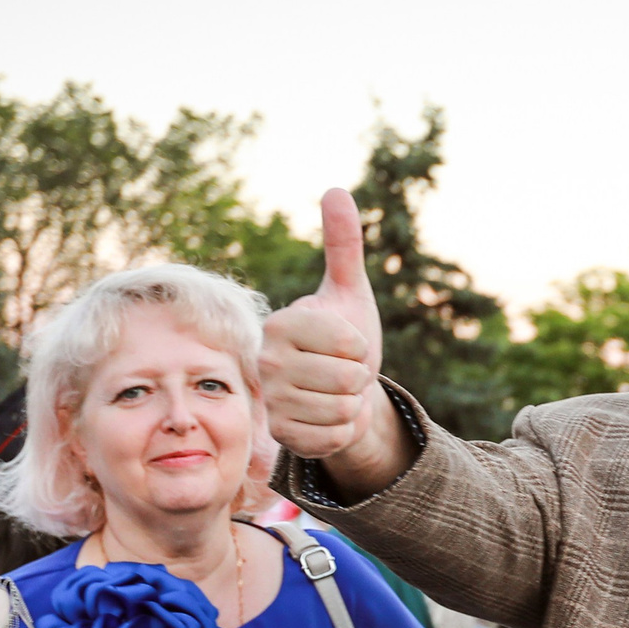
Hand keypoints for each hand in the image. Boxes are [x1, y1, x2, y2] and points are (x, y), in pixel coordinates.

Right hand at [259, 190, 405, 493]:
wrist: (340, 390)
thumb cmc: (344, 338)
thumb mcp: (349, 291)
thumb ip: (343, 243)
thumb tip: (336, 190)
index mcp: (282, 323)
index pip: (349, 342)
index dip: (361, 345)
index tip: (346, 342)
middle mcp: (267, 361)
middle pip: (349, 378)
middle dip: (359, 378)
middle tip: (342, 372)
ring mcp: (273, 401)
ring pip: (343, 409)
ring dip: (352, 405)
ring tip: (335, 393)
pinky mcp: (284, 436)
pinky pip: (336, 437)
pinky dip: (344, 430)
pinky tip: (328, 418)